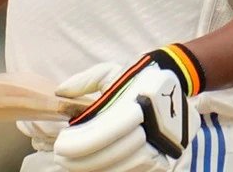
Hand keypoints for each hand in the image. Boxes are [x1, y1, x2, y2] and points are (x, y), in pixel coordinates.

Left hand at [53, 51, 201, 171]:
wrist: (172, 83)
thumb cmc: (135, 77)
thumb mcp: (110, 71)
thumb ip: (85, 80)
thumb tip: (60, 92)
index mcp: (140, 100)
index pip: (107, 131)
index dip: (83, 143)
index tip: (61, 147)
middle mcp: (155, 124)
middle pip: (114, 153)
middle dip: (85, 161)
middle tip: (62, 161)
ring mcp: (163, 144)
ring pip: (124, 167)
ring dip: (97, 169)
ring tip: (74, 167)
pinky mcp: (165, 158)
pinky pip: (136, 171)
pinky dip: (114, 171)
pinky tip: (95, 169)